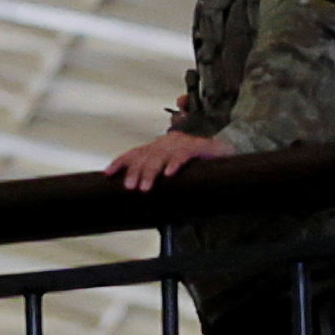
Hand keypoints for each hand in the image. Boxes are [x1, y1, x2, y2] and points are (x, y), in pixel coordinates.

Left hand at [107, 130, 235, 192]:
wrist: (226, 153)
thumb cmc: (197, 164)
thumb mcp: (173, 169)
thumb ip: (158, 176)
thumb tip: (139, 191)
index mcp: (158, 147)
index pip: (135, 153)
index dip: (120, 162)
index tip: (108, 173)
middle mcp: (167, 142)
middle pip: (145, 156)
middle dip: (136, 172)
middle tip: (130, 187)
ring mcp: (183, 143)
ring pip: (161, 156)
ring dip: (151, 172)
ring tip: (146, 187)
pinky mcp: (200, 146)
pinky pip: (185, 154)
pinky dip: (175, 164)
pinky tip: (169, 174)